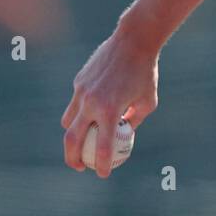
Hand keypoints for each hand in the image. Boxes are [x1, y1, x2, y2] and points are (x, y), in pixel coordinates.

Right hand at [61, 28, 158, 177]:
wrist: (133, 41)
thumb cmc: (146, 73)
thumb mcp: (147, 102)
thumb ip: (133, 121)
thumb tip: (122, 137)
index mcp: (110, 110)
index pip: (101, 146)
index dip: (101, 165)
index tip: (103, 174)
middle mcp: (91, 102)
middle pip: (72, 139)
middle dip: (72, 158)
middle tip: (80, 167)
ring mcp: (81, 91)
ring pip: (68, 121)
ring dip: (72, 135)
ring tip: (81, 144)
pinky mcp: (78, 82)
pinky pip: (75, 104)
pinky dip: (79, 113)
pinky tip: (90, 115)